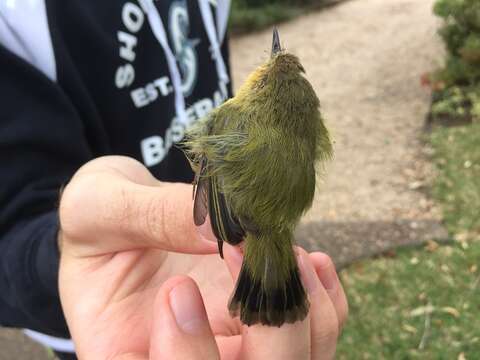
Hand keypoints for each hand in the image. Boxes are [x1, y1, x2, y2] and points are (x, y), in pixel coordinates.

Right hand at [58, 156, 347, 358]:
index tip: (179, 287)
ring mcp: (235, 345)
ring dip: (305, 317)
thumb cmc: (102, 217)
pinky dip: (326, 305)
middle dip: (270, 337)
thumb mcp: (99, 205)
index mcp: (126, 353)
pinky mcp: (265, 320)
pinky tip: (309, 261)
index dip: (183, 356)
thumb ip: (151, 216)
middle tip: (250, 260)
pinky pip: (319, 335)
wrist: (132, 213)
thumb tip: (227, 230)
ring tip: (288, 254)